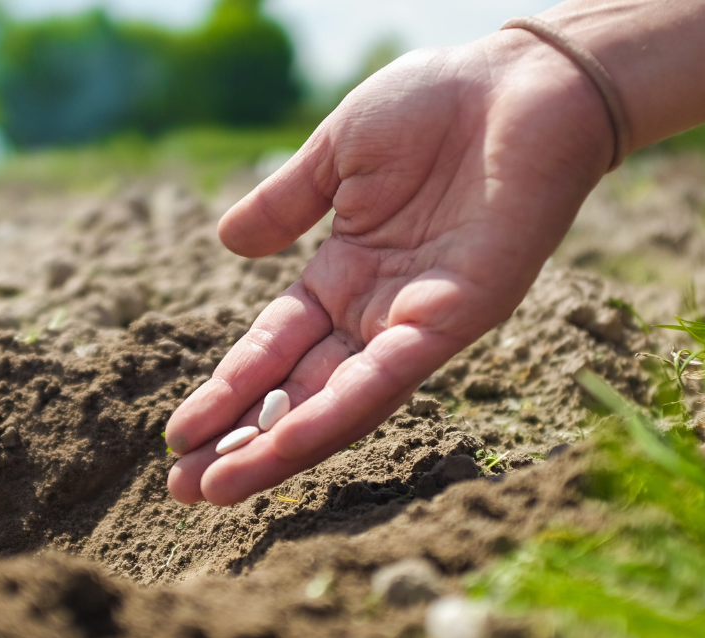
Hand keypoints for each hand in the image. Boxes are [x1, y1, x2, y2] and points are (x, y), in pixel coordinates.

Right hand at [164, 31, 613, 505]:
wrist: (523, 79)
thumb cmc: (438, 105)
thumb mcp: (338, 155)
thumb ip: (287, 203)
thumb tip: (228, 241)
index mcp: (345, 275)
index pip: (275, 350)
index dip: (229, 391)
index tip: (181, 435)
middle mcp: (379, 312)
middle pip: (298, 393)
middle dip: (243, 442)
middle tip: (185, 490)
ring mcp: (418, 322)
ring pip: (338, 403)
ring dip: (279, 448)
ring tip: (219, 489)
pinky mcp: (459, 318)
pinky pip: (388, 377)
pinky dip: (335, 413)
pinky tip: (284, 443)